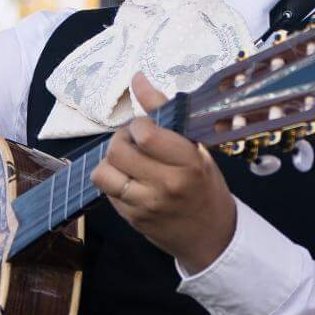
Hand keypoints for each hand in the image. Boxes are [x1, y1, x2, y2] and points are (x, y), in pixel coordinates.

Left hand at [93, 74, 237, 272]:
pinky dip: (113, 182)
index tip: (147, 130)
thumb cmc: (205, 186)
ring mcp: (146, 205)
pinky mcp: (131, 220)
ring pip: (102, 172)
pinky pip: (106, 192)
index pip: (145, 134)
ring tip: (127, 164)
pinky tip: (130, 183)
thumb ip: (164, 112)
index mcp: (188, 162)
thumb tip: (136, 78)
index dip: (138, 126)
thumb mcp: (196, 149)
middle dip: (121, 140)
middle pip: (118, 150)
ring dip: (110, 163)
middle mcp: (166, 185)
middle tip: (134, 145)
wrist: (211, 237)